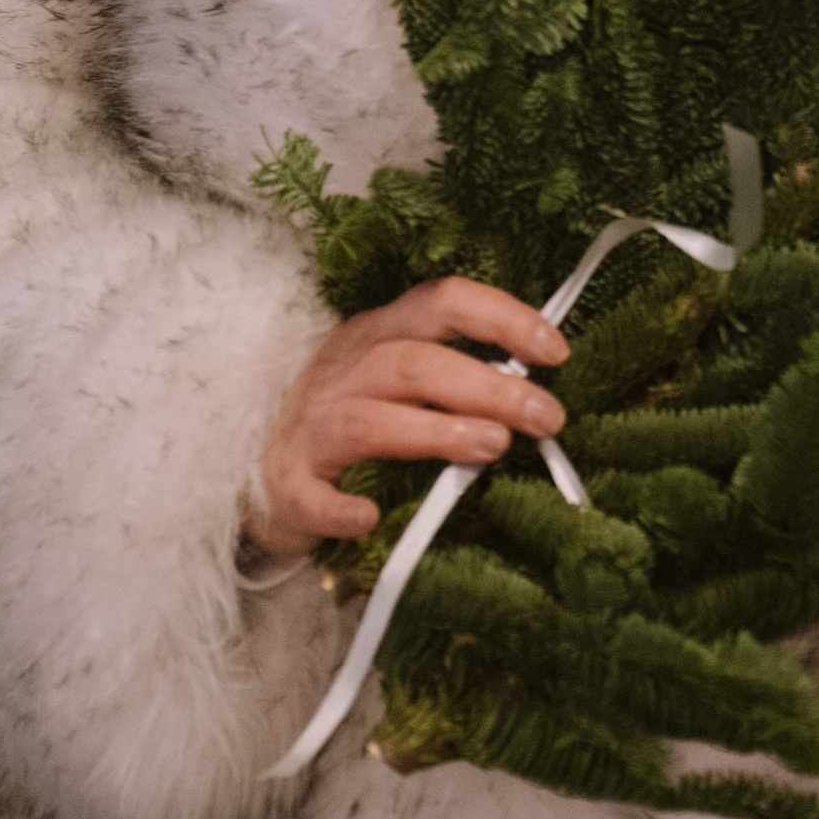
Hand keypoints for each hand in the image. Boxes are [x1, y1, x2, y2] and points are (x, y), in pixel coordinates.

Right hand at [246, 279, 569, 558]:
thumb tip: (538, 392)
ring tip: (493, 447)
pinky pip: (311, 495)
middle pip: (416, 362)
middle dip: (488, 386)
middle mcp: (345, 370)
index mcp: (380, 332)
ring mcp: (312, 425)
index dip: (503, 318)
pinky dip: (339, 507)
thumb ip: (456, 377)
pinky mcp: (289, 483)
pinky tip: (369, 517)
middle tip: (546, 416)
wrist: (262, 461)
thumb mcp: (399, 376)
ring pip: (371, 420)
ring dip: (436, 432)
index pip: (443, 301)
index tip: (555, 352)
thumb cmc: (353, 413)